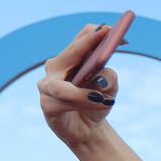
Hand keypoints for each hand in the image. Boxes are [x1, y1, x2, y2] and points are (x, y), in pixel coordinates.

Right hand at [37, 23, 121, 148]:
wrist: (88, 129)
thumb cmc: (97, 102)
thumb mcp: (110, 89)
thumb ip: (109, 77)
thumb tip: (100, 76)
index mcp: (72, 58)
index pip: (81, 37)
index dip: (97, 33)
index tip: (113, 30)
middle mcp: (56, 66)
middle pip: (70, 52)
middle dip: (87, 46)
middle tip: (105, 41)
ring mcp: (47, 85)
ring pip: (61, 85)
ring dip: (82, 92)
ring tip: (102, 97)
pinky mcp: (47, 105)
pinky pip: (60, 102)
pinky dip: (80, 102)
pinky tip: (96, 103)